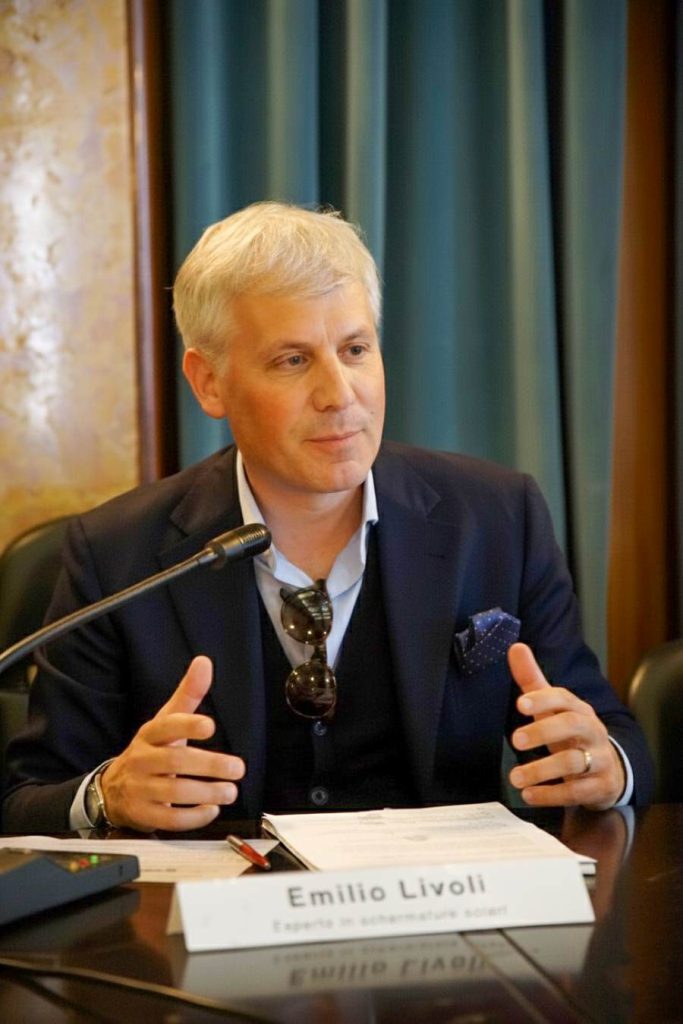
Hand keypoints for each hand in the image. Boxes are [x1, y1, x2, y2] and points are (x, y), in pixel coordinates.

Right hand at [100, 656, 244, 831]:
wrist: (114, 789)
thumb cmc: (151, 750)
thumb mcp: (166, 720)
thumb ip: (188, 694)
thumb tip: (204, 663)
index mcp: (149, 734)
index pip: (165, 726)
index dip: (187, 726)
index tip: (210, 726)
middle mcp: (142, 760)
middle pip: (175, 761)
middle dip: (209, 765)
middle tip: (237, 768)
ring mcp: (140, 789)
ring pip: (174, 792)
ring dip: (207, 792)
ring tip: (231, 791)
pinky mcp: (143, 814)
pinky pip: (168, 819)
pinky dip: (193, 817)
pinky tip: (211, 809)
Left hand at [507, 643, 624, 809]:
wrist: (609, 769)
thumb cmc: (571, 733)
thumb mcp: (553, 708)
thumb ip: (532, 680)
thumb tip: (515, 647)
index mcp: (579, 710)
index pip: (564, 698)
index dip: (544, 699)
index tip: (520, 704)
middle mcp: (592, 732)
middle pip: (573, 726)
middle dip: (544, 732)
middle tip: (516, 740)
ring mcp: (599, 760)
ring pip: (574, 763)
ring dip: (542, 770)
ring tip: (515, 777)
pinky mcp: (600, 787)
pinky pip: (578, 792)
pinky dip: (552, 795)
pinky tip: (529, 795)